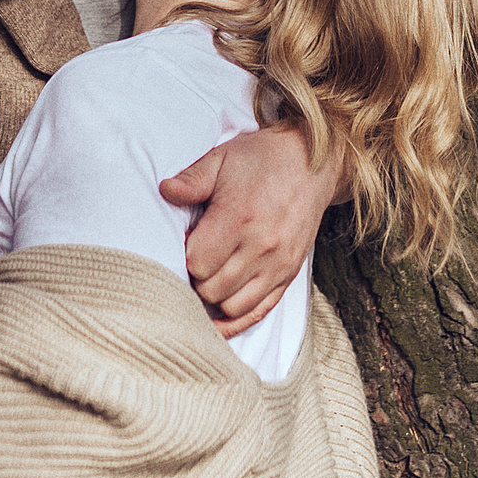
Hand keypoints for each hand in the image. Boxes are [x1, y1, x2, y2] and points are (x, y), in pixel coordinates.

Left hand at [166, 123, 343, 336]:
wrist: (313, 162)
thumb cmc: (263, 158)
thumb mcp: (223, 158)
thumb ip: (192, 179)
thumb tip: (165, 191)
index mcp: (239, 217)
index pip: (197, 262)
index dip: (184, 256)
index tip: (186, 241)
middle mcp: (261, 246)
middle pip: (211, 289)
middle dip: (195, 278)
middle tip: (194, 259)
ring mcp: (278, 264)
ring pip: (232, 306)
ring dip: (213, 297)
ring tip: (208, 276)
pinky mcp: (289, 274)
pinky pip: (259, 312)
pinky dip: (236, 319)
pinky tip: (218, 315)